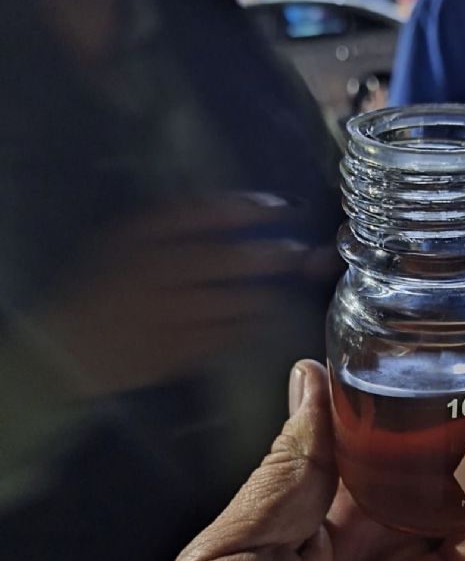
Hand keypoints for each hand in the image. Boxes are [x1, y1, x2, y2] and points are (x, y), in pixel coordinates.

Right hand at [37, 198, 317, 394]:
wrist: (65, 347)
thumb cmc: (101, 285)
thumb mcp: (126, 240)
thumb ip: (174, 223)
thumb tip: (240, 209)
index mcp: (139, 241)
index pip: (202, 215)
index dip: (248, 209)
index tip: (284, 206)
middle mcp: (153, 276)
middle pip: (226, 261)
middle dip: (272, 256)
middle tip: (303, 253)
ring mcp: (164, 318)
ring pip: (231, 304)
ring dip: (266, 294)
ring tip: (287, 286)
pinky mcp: (173, 354)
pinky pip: (223, 338)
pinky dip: (247, 326)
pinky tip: (260, 316)